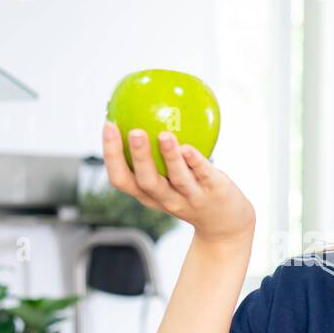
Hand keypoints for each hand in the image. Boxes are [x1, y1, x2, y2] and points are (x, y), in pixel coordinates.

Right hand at [102, 121, 254, 246]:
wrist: (225, 224)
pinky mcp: (213, 191)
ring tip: (163, 135)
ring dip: (169, 157)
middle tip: (133, 131)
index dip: (111, 155)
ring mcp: (190, 197)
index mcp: (149, 194)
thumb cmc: (191, 193)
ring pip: (177, 178)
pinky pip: (203, 174)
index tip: (108, 125)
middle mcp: (166, 198)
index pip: (121, 179)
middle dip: (138, 157)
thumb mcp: (168, 180)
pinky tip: (189, 147)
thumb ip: (155, 155)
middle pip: (146, 181)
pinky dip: (195, 161)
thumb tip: (143, 109)